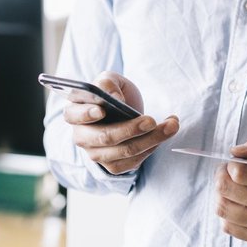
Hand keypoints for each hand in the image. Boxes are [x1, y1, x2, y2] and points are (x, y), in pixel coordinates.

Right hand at [63, 71, 178, 174]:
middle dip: (130, 129)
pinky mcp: (112, 165)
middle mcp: (82, 136)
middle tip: (151, 120)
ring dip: (151, 139)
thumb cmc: (114, 94)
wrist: (124, 112)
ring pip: (123, 151)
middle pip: (105, 137)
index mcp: (75, 112)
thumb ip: (108, 82)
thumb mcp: (111, 80)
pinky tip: (162, 135)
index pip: (74, 114)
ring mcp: (95, 154)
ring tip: (171, 125)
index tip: (102, 109)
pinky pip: (132, 163)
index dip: (87, 113)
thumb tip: (112, 96)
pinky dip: (151, 149)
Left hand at [214, 137, 246, 246]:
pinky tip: (236, 206)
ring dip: (220, 197)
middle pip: (227, 192)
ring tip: (229, 190)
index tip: (234, 164)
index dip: (229, 166)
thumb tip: (234, 151)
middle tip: (226, 174)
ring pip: (224, 211)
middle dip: (221, 178)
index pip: (238, 174)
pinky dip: (226, 216)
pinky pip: (230, 228)